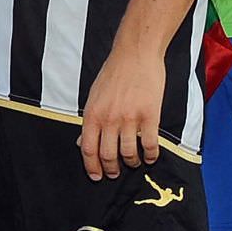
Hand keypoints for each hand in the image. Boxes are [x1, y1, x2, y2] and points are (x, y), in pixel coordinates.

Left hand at [77, 42, 164, 179]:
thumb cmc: (113, 73)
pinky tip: (150, 157)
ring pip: (128, 153)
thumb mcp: (93, 96)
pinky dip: (150, 156)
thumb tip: (81, 142)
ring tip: (134, 162)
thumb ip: (89, 120)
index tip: (96, 176)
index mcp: (92, 114)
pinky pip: (149, 144)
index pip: (88, 149)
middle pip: (108, 155)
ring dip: (131, 162)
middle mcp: (109, 119)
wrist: (135, 54)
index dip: (91, 167)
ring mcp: (130, 118)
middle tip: (115, 173)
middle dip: (111, 169)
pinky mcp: (150, 115)